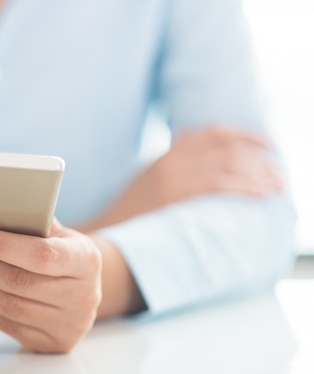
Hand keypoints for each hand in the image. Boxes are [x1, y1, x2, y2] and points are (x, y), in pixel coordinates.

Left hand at [0, 220, 102, 353]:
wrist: (87, 290)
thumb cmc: (63, 251)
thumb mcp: (59, 234)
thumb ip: (31, 225)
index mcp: (86, 260)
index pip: (41, 254)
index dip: (1, 245)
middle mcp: (82, 296)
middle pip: (17, 282)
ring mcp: (67, 324)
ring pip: (7, 305)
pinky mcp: (50, 342)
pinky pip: (5, 324)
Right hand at [77, 126, 283, 231]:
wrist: (107, 229)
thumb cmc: (130, 208)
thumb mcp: (148, 174)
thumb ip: (169, 155)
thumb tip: (184, 134)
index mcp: (168, 154)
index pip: (213, 132)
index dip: (244, 136)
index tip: (266, 145)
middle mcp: (172, 160)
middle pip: (226, 148)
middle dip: (258, 159)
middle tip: (279, 174)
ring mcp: (173, 177)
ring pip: (227, 165)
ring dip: (258, 174)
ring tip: (277, 185)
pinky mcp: (175, 196)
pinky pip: (219, 185)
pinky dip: (245, 187)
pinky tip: (261, 194)